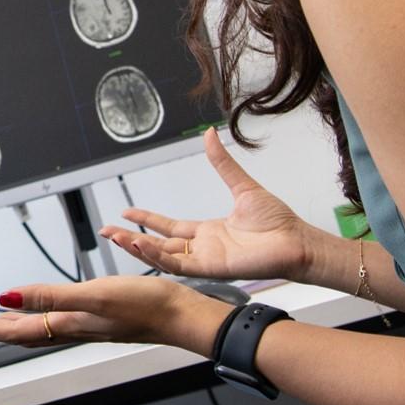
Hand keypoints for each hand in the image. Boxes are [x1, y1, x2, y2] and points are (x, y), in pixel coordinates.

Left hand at [0, 275, 208, 349]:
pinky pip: (55, 324)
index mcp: (65, 325)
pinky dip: (38, 320)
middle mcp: (71, 329)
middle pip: (20, 334)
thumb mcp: (93, 296)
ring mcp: (84, 326)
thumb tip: (6, 299)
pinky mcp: (98, 320)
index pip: (13, 330)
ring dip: (11, 327)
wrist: (180, 315)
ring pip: (36, 331)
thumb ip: (50, 297)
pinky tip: (43, 313)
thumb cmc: (143, 305)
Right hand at [99, 128, 317, 282]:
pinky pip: (177, 265)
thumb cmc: (278, 221)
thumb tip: (209, 135)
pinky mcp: (211, 269)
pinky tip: (140, 245)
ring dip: (137, 248)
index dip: (147, 220)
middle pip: (158, 244)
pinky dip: (157, 257)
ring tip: (116, 237)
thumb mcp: (242, 187)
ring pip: (162, 257)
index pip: (169, 227)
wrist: (296, 242)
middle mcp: (203, 248)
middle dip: (130, 239)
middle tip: (107, 231)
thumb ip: (222, 164)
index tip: (126, 213)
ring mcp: (205, 260)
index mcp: (209, 231)